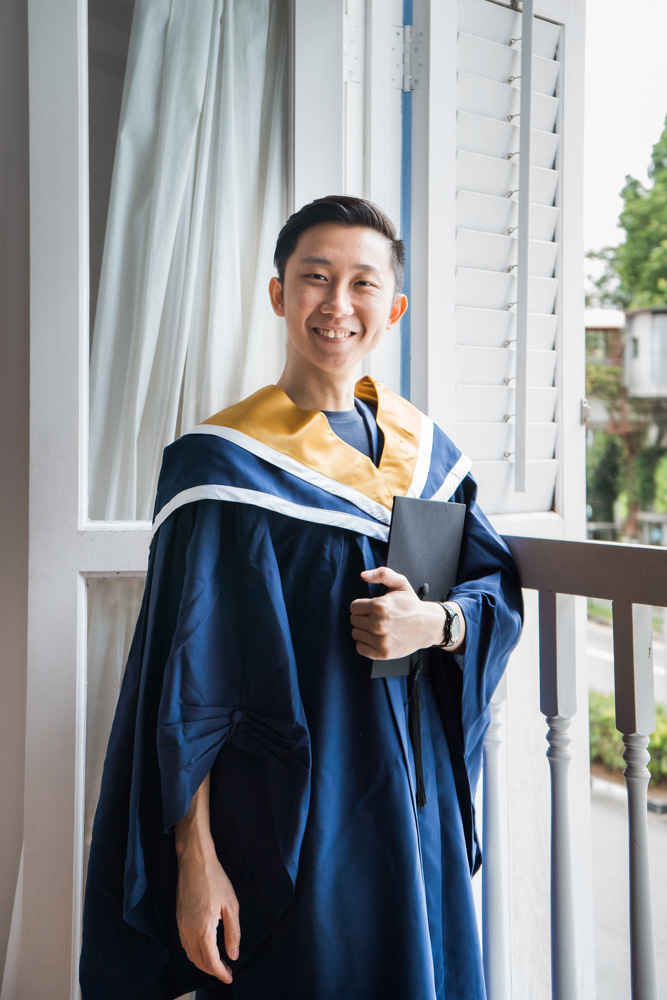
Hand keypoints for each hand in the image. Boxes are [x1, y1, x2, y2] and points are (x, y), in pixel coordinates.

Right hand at [176, 846, 239, 982]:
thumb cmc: (215, 880)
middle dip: (212, 970)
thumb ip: (233, 933)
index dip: (220, 972)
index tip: (230, 976)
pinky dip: (195, 952)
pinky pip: (185, 944)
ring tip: (218, 962)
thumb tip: (233, 955)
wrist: (195, 862)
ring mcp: (181, 925)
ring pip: (190, 954)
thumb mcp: (231, 906)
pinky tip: (205, 948)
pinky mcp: (178, 919)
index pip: (211, 961)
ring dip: (203, 963)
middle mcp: (188, 931)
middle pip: (198, 961)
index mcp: (203, 929)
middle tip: (227, 970)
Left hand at [350, 566, 450, 658]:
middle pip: (353, 620)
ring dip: (363, 630)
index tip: (371, 608)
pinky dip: (365, 644)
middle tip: (375, 617)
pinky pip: (360, 648)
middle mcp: (378, 624)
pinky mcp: (383, 653)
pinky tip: (375, 638)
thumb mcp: (400, 583)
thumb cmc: (412, 605)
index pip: (354, 607)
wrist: (429, 625)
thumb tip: (364, 575)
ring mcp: (381, 640)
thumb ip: (382, 574)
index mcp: (380, 606)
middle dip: (362, 617)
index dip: (362, 606)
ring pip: (356, 634)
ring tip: (376, 627)